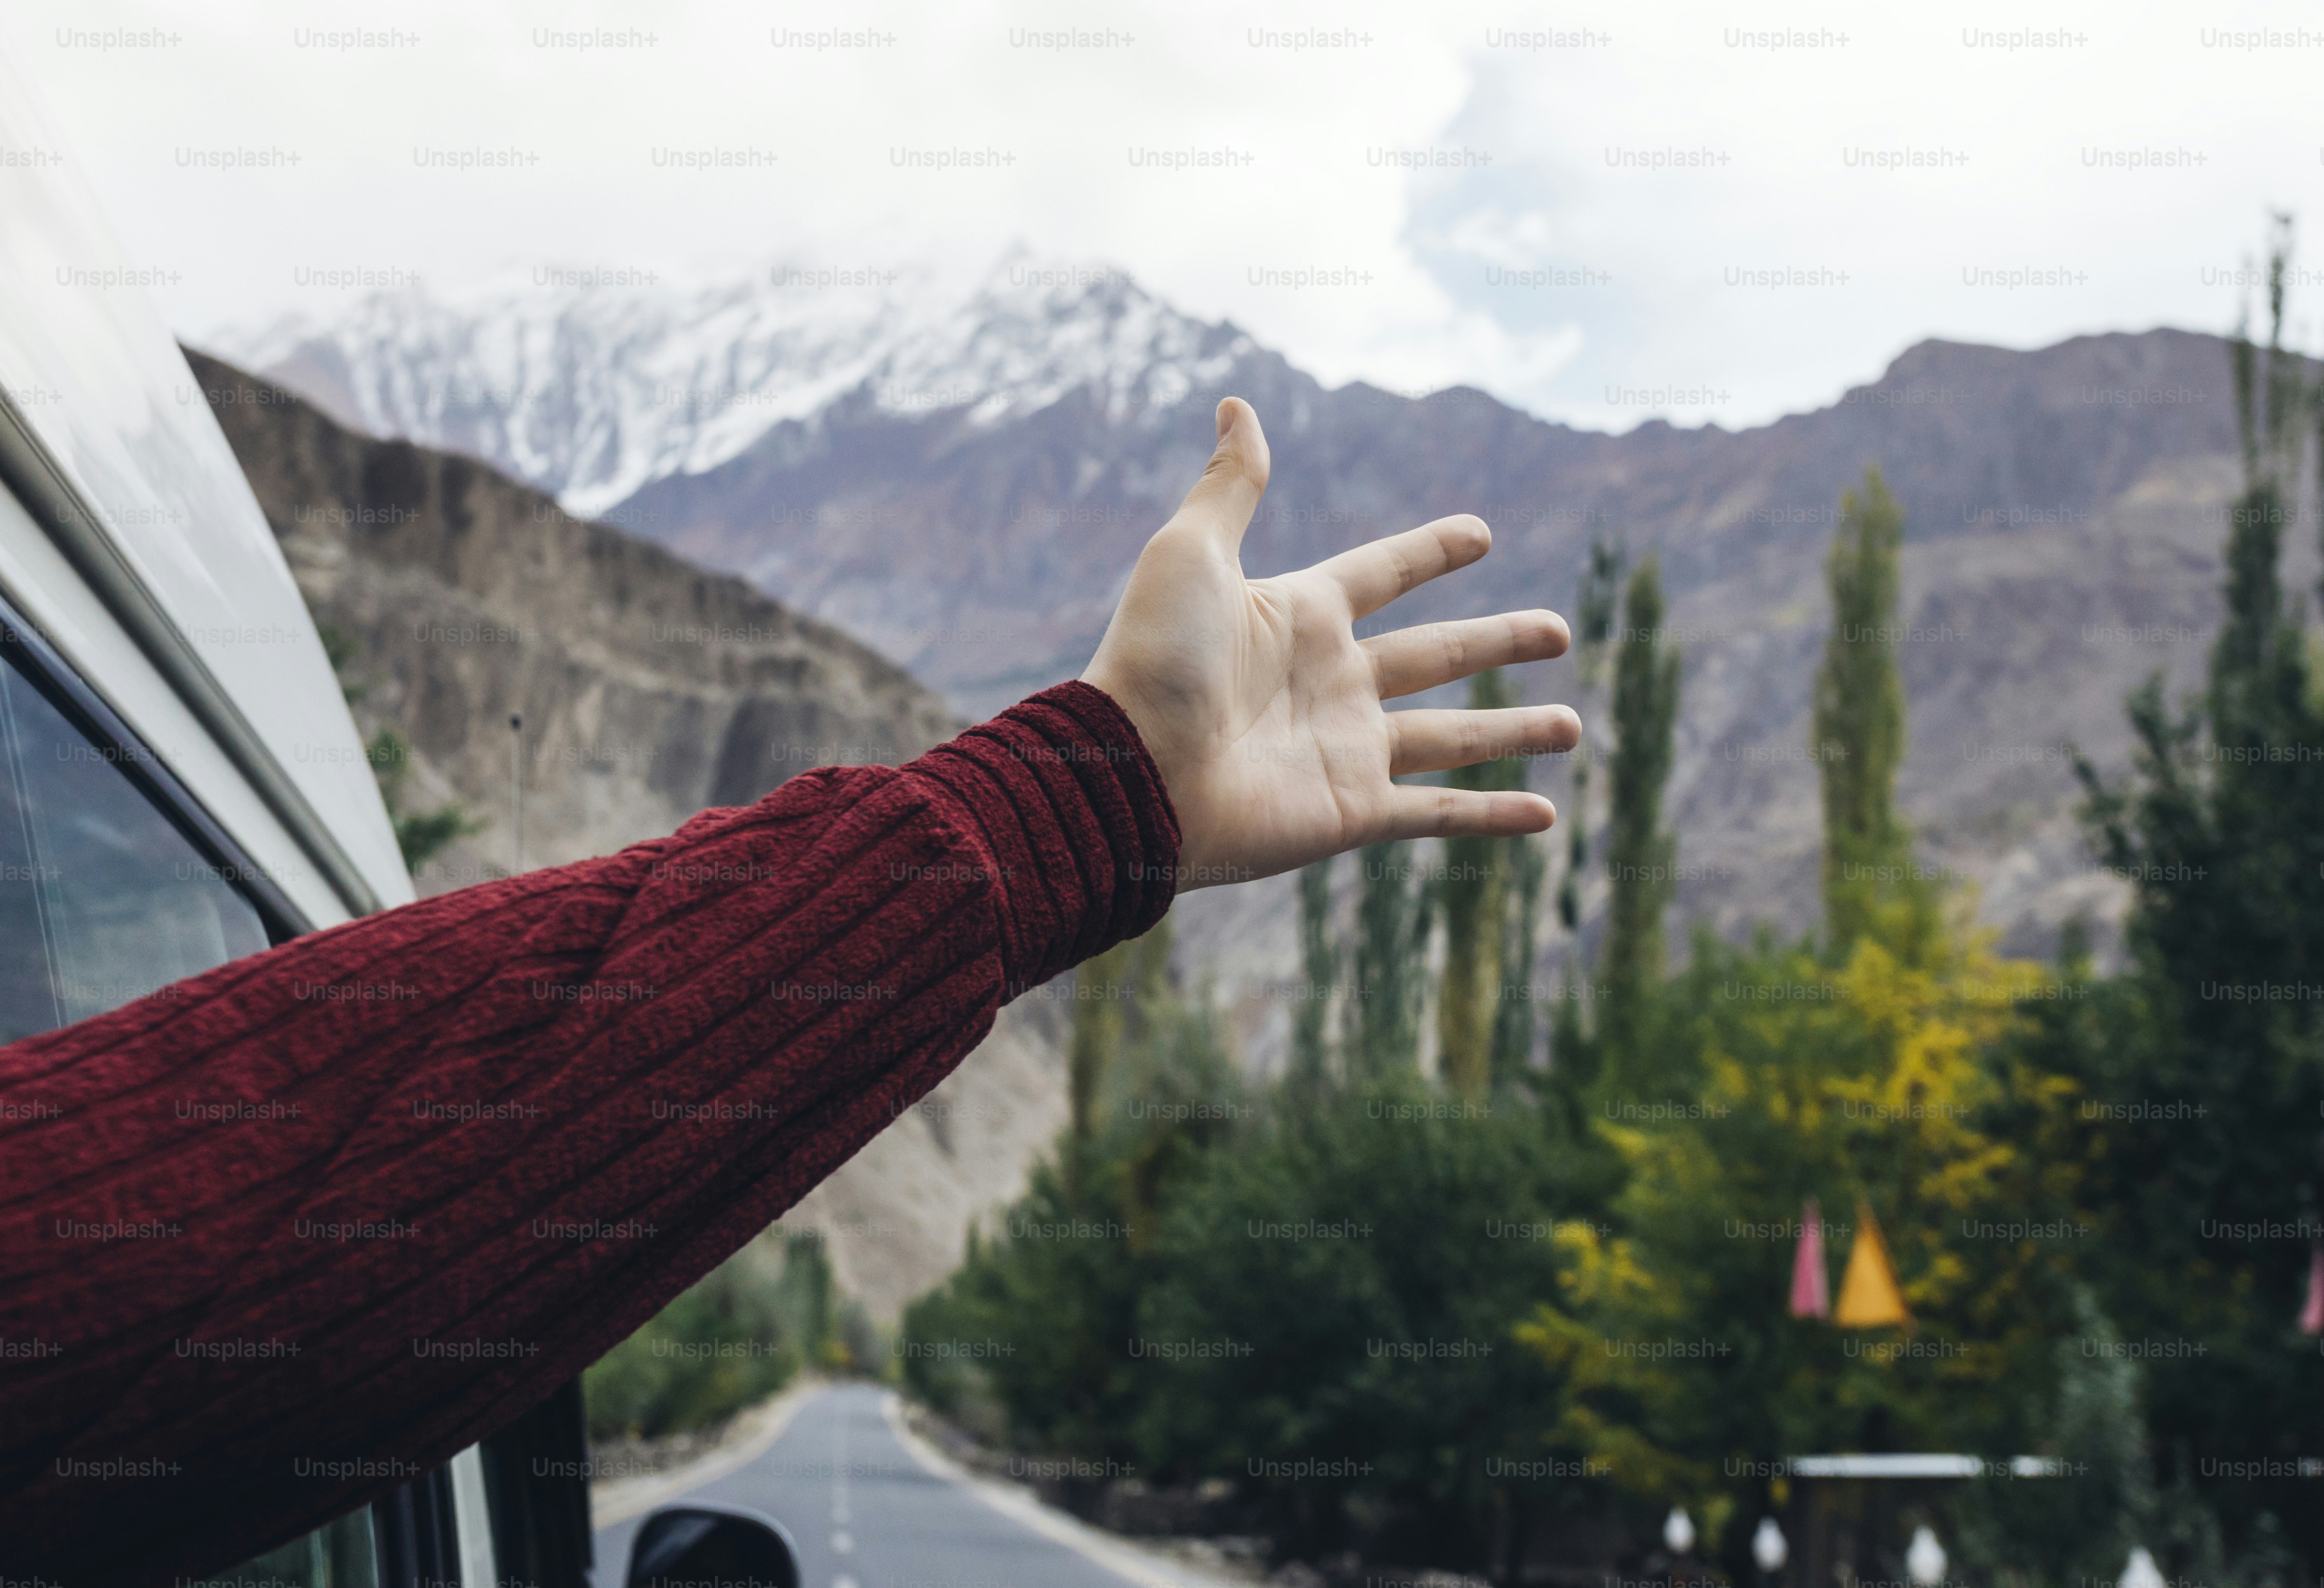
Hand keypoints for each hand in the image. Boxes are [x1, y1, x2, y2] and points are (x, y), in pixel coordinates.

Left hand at [1082, 397, 1581, 889]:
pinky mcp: (1354, 811)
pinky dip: (1494, 815)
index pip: (1382, 573)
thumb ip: (1230, 484)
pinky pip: (1439, 813)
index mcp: (1301, 616)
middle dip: (1500, 641)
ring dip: (1516, 731)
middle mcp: (1332, 682)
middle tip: (1559, 629)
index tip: (1480, 533)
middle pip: (1438, 654)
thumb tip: (1237, 402)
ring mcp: (1347, 749)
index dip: (1430, 552)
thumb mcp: (1190, 552)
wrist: (1131, 771)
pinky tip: (1545, 816)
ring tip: (1576, 725)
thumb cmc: (1152, 659)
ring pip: (1454, 736)